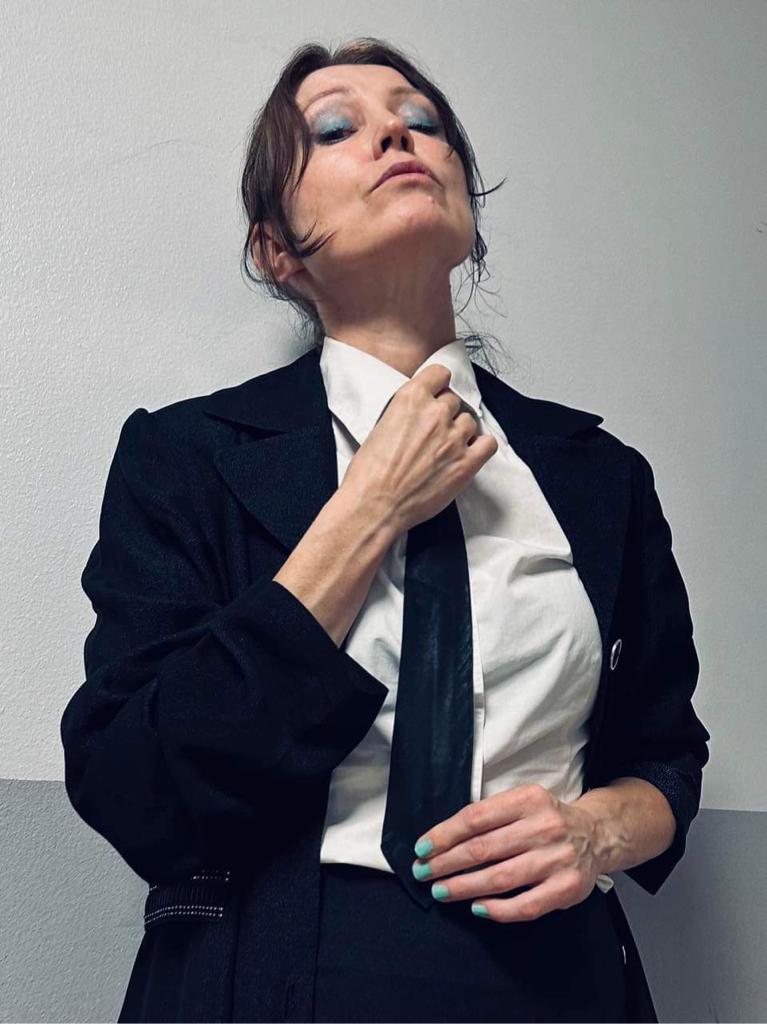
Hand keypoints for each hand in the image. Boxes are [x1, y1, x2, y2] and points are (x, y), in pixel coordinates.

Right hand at [341, 363, 497, 537]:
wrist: (374, 505)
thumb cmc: (370, 474)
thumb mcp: (381, 425)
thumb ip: (406, 413)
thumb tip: (418, 413)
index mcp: (411, 399)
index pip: (440, 374)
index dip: (438, 385)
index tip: (436, 394)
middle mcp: (435, 414)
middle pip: (453, 401)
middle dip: (445, 414)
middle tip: (432, 432)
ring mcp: (453, 438)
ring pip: (469, 421)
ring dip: (460, 431)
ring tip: (444, 447)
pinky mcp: (466, 463)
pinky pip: (488, 444)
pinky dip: (481, 446)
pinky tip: (468, 452)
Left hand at [410, 783, 603, 922]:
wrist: (596, 835)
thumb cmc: (546, 820)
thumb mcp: (522, 802)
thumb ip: (491, 815)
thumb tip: (443, 839)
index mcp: (528, 799)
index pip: (476, 817)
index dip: (445, 834)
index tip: (422, 848)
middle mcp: (544, 827)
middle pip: (483, 848)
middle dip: (446, 863)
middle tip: (423, 873)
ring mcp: (557, 859)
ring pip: (500, 878)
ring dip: (464, 887)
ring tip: (441, 891)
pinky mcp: (567, 888)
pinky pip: (525, 905)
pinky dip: (497, 909)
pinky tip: (477, 907)